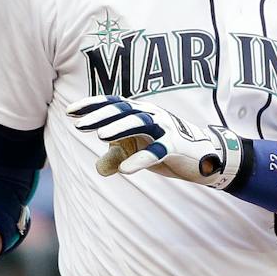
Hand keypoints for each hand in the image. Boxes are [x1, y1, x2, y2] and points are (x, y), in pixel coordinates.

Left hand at [68, 96, 241, 186]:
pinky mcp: (176, 146)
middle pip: (122, 111)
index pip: (113, 104)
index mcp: (140, 113)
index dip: (92, 106)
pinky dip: (140, 160)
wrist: (206, 156)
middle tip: (79, 124)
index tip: (70, 112)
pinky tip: (124, 171)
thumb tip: (99, 168)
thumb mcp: (139, 151)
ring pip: (139, 124)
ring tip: (100, 136)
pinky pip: (157, 151)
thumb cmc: (168, 148)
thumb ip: (118, 156)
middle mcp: (151, 115)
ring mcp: (165, 128)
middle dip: (100, 116)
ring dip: (120, 129)